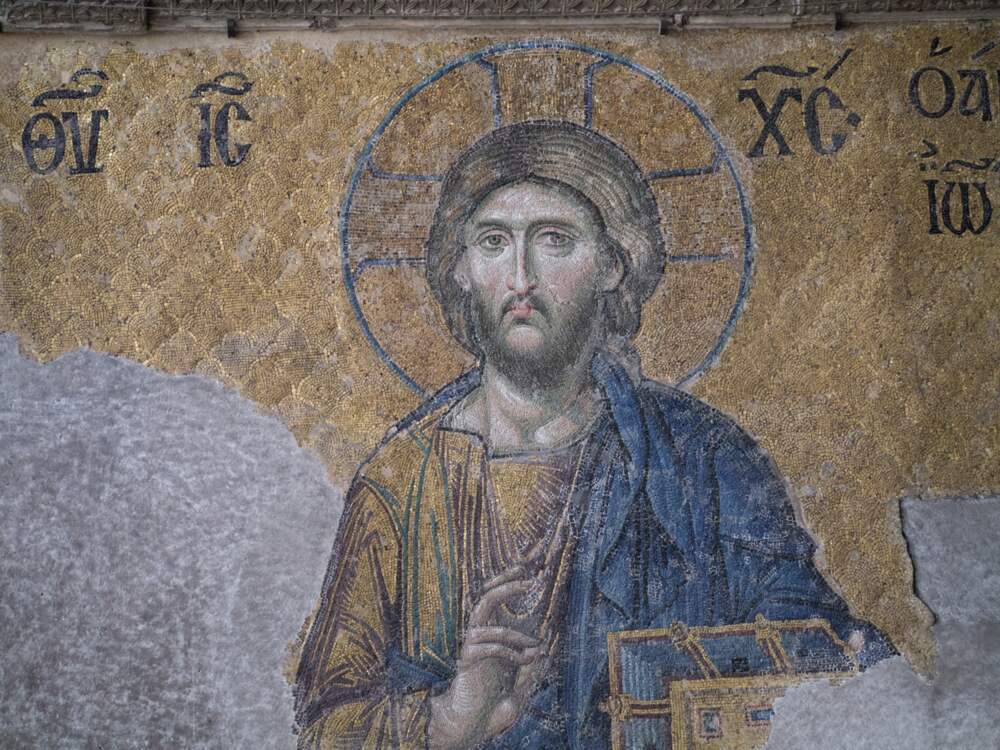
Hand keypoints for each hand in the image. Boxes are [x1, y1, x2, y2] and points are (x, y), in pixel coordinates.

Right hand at [428, 565, 551, 748]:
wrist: (473, 727)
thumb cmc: (494, 708)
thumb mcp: (521, 686)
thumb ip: (531, 669)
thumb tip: (546, 649)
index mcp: (493, 637)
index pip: (498, 601)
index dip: (509, 583)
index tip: (528, 572)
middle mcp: (481, 637)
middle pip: (486, 598)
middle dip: (505, 585)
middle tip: (528, 581)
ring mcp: (472, 647)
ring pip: (486, 620)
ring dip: (516, 633)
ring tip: (535, 646)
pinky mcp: (466, 660)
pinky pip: (485, 645)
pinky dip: (507, 650)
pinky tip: (522, 661)